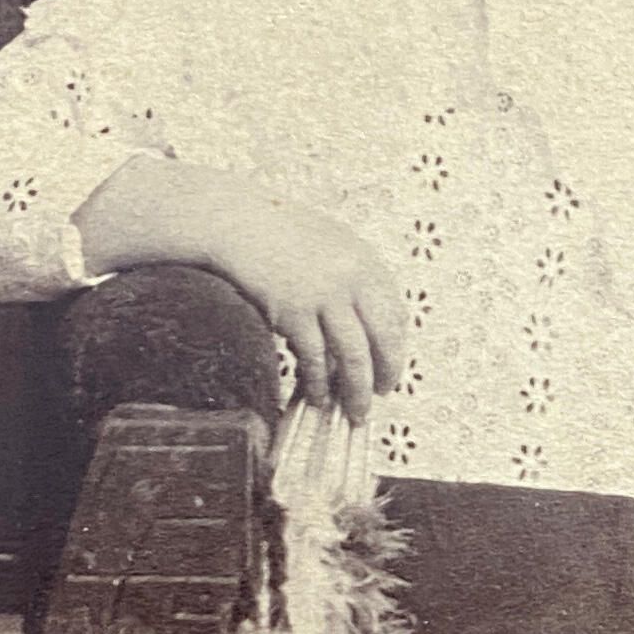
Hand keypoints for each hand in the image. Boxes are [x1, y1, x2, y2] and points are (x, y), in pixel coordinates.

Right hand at [74, 157, 408, 422]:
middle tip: (381, 393)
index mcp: (365, 262)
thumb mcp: (331, 246)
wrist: (237, 223)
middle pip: (383, 339)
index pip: (396, 315)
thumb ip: (352, 280)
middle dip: (385, 373)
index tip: (391, 365)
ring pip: (353, 356)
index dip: (396, 347)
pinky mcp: (293, 312)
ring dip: (356, 390)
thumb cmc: (279, 234)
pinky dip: (317, 382)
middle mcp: (351, 280)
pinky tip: (316, 394)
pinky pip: (314, 358)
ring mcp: (323, 297)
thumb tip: (364, 325)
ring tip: (354, 410)